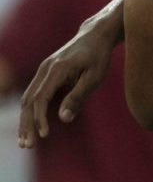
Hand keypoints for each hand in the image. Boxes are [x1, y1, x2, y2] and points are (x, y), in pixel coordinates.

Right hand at [18, 6, 120, 147]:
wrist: (95, 35)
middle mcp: (45, 69)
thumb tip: (64, 119)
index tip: (44, 135)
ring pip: (27, 98)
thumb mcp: (94, 77)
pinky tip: (31, 126)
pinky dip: (29, 111)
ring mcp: (43, 70)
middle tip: (28, 146)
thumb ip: (78, 97)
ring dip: (25, 121)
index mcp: (57, 69)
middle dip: (26, 124)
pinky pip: (33, 94)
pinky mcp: (45, 73)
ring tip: (25, 142)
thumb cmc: (99, 57)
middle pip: (28, 100)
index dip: (39, 118)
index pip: (41, 98)